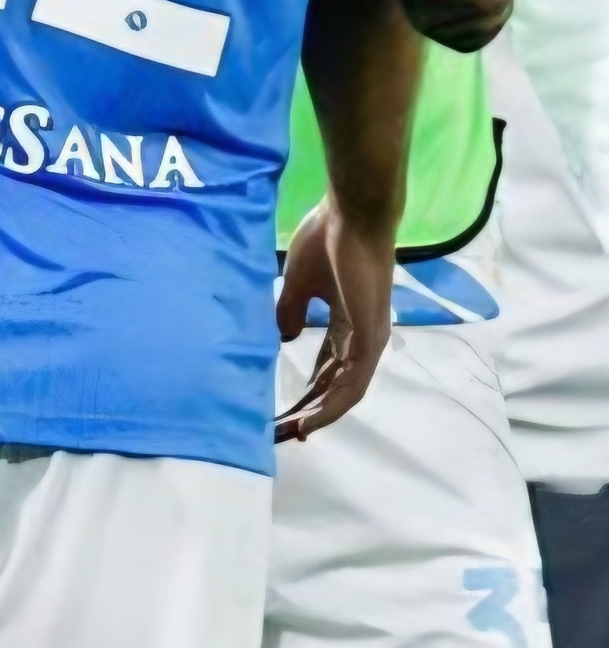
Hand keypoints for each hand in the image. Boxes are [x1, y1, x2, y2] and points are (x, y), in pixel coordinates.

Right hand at [274, 197, 394, 442]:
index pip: (327, 365)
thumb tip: (283, 337)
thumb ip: (290, 310)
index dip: (307, 388)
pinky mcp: (370, 339)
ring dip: (318, 415)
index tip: (280, 408)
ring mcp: (369, 339)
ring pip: (345, 392)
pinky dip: (331, 406)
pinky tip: (308, 420)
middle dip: (307, 409)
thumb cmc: (327, 240)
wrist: (352, 215)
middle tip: (278, 430)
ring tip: (288, 432)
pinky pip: (352, 385)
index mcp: (346, 321)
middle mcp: (362, 336)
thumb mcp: (298, 282)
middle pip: (335, 385)